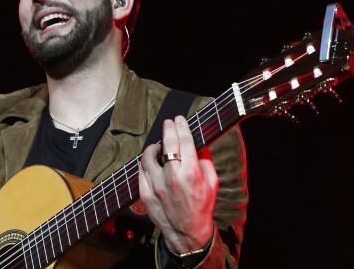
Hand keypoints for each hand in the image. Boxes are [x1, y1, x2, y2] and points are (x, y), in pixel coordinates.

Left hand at [139, 116, 217, 253]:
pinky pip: (141, 170)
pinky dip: (146, 162)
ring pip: (149, 155)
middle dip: (168, 129)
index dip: (181, 126)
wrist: (188, 234)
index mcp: (191, 174)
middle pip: (167, 143)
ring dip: (154, 146)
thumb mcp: (212, 183)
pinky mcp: (145, 193)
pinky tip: (152, 161)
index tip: (179, 119)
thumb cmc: (201, 207)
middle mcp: (172, 177)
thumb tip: (197, 144)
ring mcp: (156, 185)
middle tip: (168, 123)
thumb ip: (205, 161)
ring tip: (159, 145)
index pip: (184, 140)